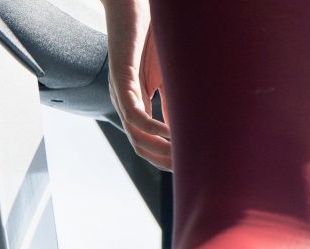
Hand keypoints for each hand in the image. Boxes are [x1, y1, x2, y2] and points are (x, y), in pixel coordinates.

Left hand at [103, 0, 171, 171]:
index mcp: (135, 104)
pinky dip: (153, 129)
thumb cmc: (153, 37)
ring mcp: (120, 93)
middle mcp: (124, 103)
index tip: (188, 168)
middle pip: (140, 146)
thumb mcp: (167, 79)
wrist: (134, 5)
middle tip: (187, 171)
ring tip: (181, 158)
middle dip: (163, 162)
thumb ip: (172, 105)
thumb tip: (187, 132)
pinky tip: (171, 136)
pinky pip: (135, 115)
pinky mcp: (122, 79)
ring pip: (136, 136)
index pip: (148, 143)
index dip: (165, 159)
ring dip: (158, 151)